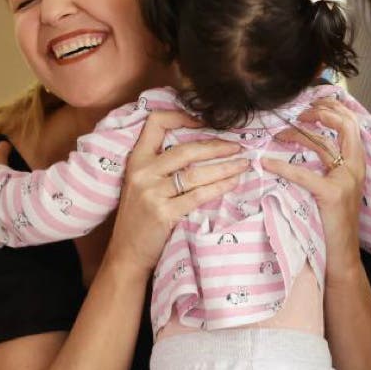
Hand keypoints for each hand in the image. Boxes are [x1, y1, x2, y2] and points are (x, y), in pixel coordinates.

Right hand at [105, 110, 248, 277]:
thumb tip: (202, 148)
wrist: (126, 253)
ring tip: (244, 164)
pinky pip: (198, 195)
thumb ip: (161, 166)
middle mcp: (143, 173)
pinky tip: (234, 182)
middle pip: (186, 149)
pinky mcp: (163, 213)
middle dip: (216, 146)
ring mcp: (152, 193)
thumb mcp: (141, 184)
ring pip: (196, 173)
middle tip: (238, 146)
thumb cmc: (139, 218)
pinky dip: (220, 187)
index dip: (181, 116)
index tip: (204, 121)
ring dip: (225, 167)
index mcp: (136, 160)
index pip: (156, 123)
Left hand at [262, 97, 364, 274]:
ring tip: (277, 135)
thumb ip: (326, 166)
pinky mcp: (332, 195)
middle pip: (345, 124)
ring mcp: (346, 180)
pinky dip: (282, 166)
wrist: (340, 257)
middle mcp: (356, 168)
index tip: (309, 105)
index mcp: (358, 164)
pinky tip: (267, 163)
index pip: (351, 123)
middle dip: (320, 111)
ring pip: (322, 144)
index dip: (332, 107)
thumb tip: (301, 143)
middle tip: (296, 113)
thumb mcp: (333, 188)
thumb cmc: (331, 224)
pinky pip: (304, 174)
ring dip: (296, 134)